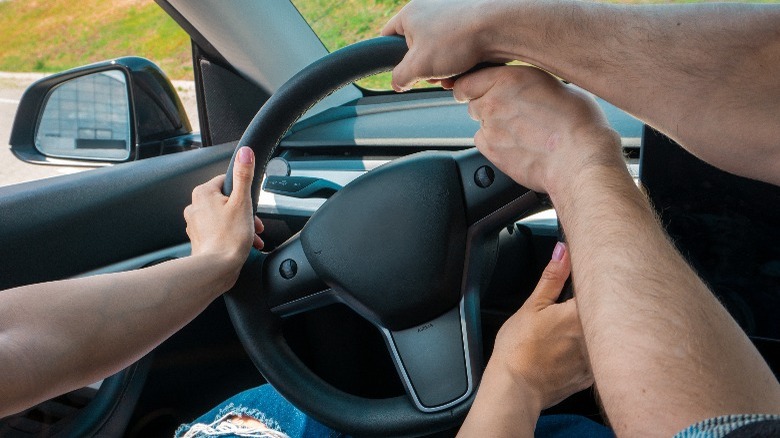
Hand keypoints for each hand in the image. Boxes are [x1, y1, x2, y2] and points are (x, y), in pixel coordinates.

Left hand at [184, 146, 263, 283]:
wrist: (217, 268)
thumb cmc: (229, 237)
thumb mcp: (243, 201)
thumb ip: (244, 175)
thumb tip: (245, 152)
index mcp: (203, 193)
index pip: (227, 181)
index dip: (244, 193)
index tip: (251, 204)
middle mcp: (195, 207)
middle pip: (227, 201)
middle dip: (245, 212)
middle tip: (254, 223)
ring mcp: (196, 224)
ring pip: (224, 217)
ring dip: (241, 226)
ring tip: (251, 237)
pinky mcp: (200, 240)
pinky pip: (219, 232)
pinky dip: (232, 236)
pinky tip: (244, 245)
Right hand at [381, 0, 507, 90]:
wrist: (498, 27)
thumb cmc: (455, 41)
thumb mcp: (418, 66)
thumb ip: (400, 77)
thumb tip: (398, 83)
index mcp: (410, 14)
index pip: (387, 36)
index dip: (389, 57)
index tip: (400, 72)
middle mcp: (429, 10)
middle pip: (416, 49)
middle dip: (425, 69)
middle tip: (433, 76)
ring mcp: (450, 16)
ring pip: (438, 52)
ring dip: (443, 70)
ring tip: (453, 75)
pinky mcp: (468, 24)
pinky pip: (456, 49)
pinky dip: (459, 62)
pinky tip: (467, 70)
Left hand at [453, 66, 623, 197]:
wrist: (580, 158)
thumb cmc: (579, 123)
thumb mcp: (556, 85)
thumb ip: (529, 84)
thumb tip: (525, 88)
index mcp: (509, 78)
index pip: (468, 80)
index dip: (474, 86)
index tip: (479, 90)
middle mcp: (494, 101)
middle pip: (473, 102)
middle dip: (487, 105)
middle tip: (512, 113)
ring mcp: (490, 128)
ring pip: (480, 123)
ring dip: (493, 125)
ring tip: (521, 131)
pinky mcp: (492, 151)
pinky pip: (484, 143)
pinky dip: (495, 144)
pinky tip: (518, 145)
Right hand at [488, 242, 592, 409]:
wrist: (515, 388)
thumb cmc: (519, 347)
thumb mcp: (532, 306)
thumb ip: (552, 278)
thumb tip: (563, 250)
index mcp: (582, 313)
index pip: (602, 288)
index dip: (596, 281)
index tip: (588, 277)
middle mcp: (595, 336)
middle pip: (607, 314)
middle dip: (598, 307)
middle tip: (574, 308)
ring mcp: (595, 359)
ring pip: (604, 340)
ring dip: (598, 331)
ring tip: (569, 332)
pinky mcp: (590, 377)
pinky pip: (597, 361)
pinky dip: (589, 355)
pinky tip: (570, 354)